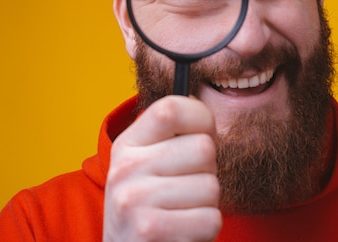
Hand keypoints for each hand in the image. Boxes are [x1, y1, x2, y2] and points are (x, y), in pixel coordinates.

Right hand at [103, 95, 221, 241]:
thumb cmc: (152, 206)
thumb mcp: (149, 165)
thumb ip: (173, 137)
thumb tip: (203, 109)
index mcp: (128, 143)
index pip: (172, 108)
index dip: (201, 118)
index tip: (203, 134)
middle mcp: (126, 167)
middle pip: (204, 148)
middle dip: (207, 171)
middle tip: (188, 187)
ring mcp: (134, 199)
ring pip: (211, 186)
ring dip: (207, 204)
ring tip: (183, 212)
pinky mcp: (149, 230)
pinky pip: (210, 219)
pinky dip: (205, 230)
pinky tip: (183, 231)